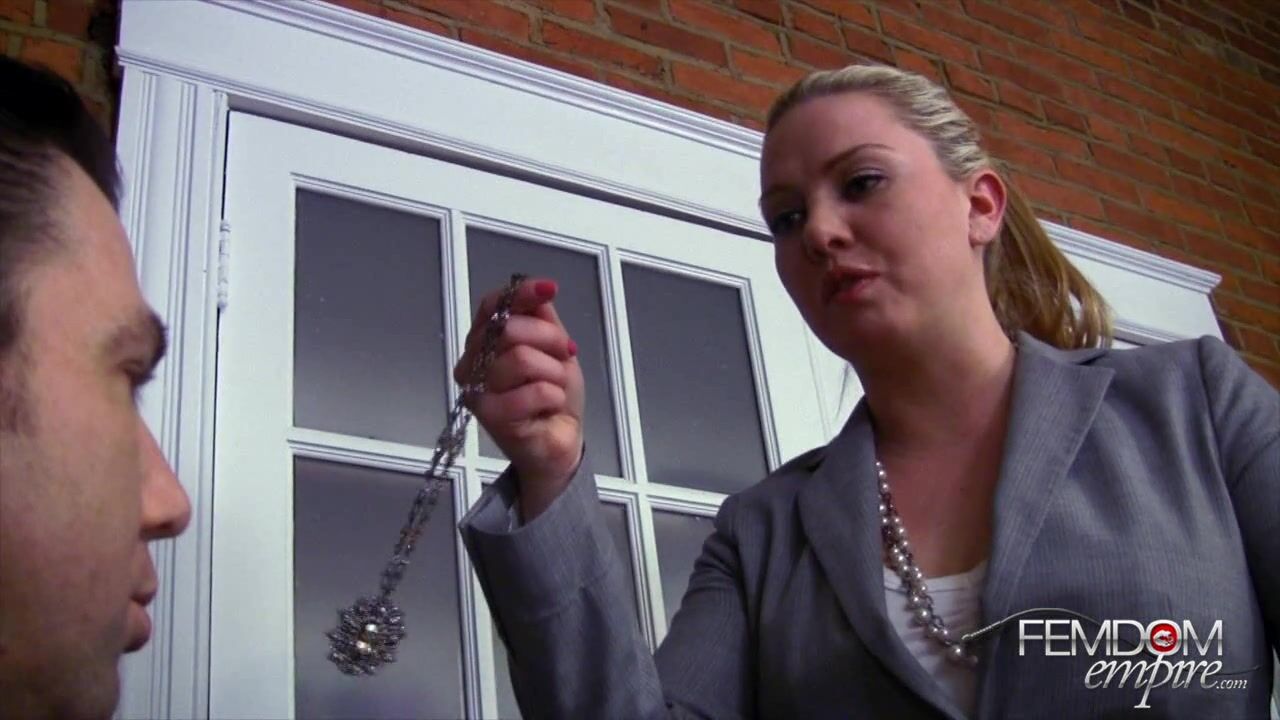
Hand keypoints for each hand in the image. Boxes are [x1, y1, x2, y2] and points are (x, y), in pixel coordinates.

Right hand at [455, 278, 584, 520]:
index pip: (492, 305)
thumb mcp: (554, 347)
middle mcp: (472, 361)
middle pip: (510, 329)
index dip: (521, 293)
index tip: (549, 289)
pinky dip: (553, 396)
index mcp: (484, 339)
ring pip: (522, 359)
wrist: (559, 440)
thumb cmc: (552, 394)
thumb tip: (542, 288)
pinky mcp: (488, 416)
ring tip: (555, 387)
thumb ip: (542, 317)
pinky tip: (549, 407)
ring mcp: (477, 389)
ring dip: (554, 372)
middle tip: (564, 356)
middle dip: (550, 339)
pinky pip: (532, 391)